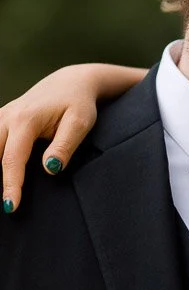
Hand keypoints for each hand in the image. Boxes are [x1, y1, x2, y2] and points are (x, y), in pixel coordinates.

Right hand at [0, 62, 145, 212]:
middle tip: (4, 207)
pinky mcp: (0, 121)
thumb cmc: (78, 104)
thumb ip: (65, 145)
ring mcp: (0, 117)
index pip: (12, 158)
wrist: (70, 83)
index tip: (10, 206)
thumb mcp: (80, 123)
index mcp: (25, 119)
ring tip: (0, 195)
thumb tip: (50, 169)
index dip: (11, 184)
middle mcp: (7, 117)